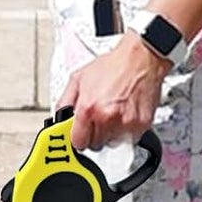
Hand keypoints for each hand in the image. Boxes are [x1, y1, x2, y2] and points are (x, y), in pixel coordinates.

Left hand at [57, 34, 166, 149]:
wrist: (141, 57)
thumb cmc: (112, 65)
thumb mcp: (77, 79)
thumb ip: (64, 102)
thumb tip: (59, 118)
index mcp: (88, 109)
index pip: (78, 142)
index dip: (78, 138)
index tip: (80, 134)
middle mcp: (107, 117)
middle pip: (95, 144)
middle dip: (94, 134)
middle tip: (98, 119)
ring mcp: (126, 122)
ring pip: (113, 142)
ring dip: (111, 133)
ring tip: (112, 114)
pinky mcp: (142, 123)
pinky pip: (130, 137)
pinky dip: (127, 130)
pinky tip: (125, 113)